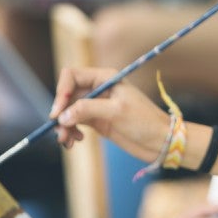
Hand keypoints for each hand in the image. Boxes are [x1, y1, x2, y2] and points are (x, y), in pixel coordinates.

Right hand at [50, 66, 170, 162]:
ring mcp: (96, 105)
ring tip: (67, 142)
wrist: (160, 141)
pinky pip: (74, 122)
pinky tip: (75, 141)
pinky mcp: (96, 120)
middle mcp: (99, 88)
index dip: (61, 91)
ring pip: (68, 111)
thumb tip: (62, 116)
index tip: (58, 112)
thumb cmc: (144, 121)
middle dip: (60, 113)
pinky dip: (70, 131)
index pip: (72, 76)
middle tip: (60, 133)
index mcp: (105, 78)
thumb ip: (87, 109)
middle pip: (67, 95)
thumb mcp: (116, 112)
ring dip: (63, 126)